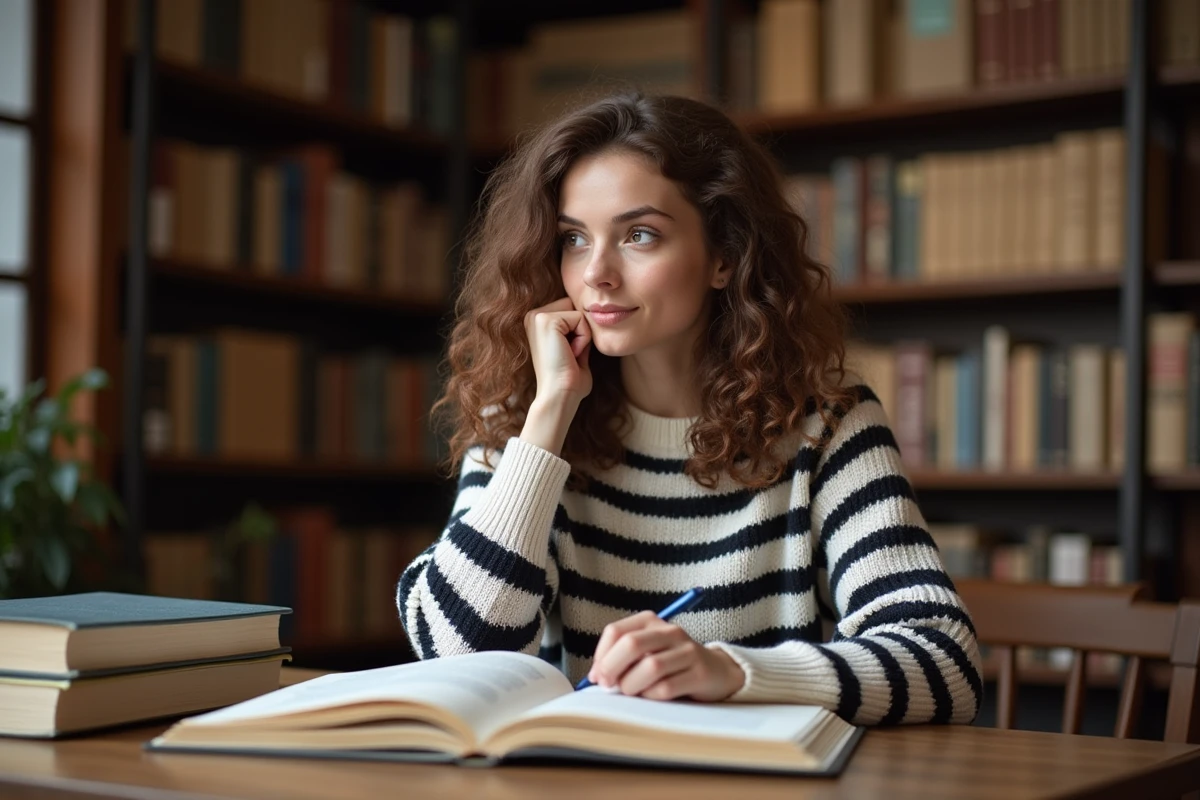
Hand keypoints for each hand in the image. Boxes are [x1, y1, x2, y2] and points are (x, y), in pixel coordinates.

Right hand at [523, 297, 592, 407]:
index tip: (569, 354)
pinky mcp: (546, 320)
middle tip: (570, 354)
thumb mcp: (575, 347)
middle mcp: (533, 316)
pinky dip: (583, 338)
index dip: (580, 331)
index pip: (572, 309)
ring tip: (569, 354)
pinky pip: (581, 318)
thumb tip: (592, 314)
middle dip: (581, 330)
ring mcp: (537, 316)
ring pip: (579, 311)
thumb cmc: (570, 380)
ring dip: (583, 334)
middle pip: (575, 306)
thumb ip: (578, 329)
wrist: (560, 395)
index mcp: (537, 322)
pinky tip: (570, 353)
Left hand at [587, 611, 745, 701]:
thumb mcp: (647, 653)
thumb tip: (596, 676)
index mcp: (651, 621)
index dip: (601, 656)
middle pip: (632, 644)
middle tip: (608, 685)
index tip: (597, 676)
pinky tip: (652, 697)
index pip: (616, 632)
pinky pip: (667, 688)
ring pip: (650, 667)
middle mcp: (670, 631)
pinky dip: (652, 696)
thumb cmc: (672, 664)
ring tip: (632, 692)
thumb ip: (621, 659)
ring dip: (632, 685)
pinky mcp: (700, 674)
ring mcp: (687, 651)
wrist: (717, 671)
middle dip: (612, 668)